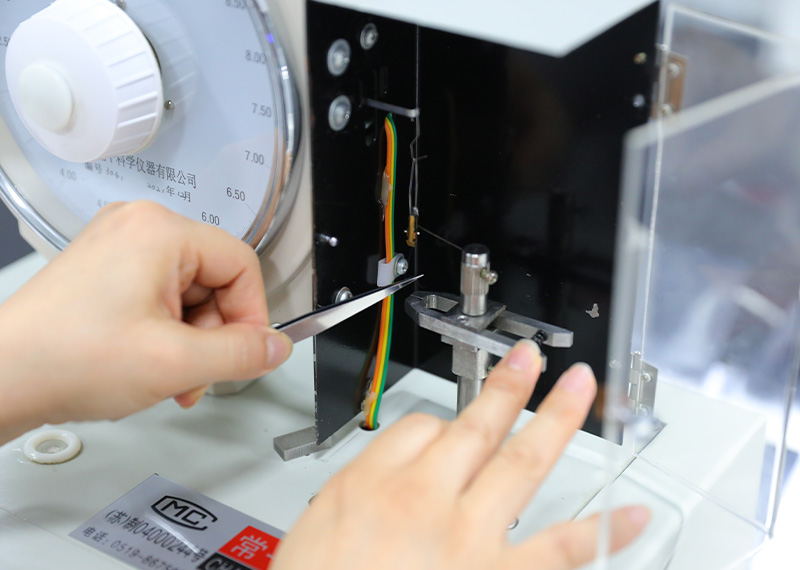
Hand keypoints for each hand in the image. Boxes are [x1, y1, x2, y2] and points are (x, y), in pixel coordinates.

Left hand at [0, 201, 291, 443]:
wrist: (1, 378)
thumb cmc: (64, 358)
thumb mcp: (175, 363)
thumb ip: (240, 355)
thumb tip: (276, 348)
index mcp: (160, 232)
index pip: (242, 264)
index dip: (252, 315)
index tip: (247, 353)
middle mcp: (140, 228)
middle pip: (216, 281)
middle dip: (214, 336)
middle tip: (198, 373)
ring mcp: (120, 248)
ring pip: (190, 294)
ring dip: (191, 341)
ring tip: (168, 376)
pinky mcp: (107, 271)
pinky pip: (162, 298)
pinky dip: (166, 334)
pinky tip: (150, 364)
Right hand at [273, 340, 648, 568]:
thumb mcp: (310, 529)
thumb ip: (353, 493)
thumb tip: (385, 478)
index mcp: (373, 483)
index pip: (418, 426)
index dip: (439, 423)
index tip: (449, 428)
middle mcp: (425, 499)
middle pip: (475, 426)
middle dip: (509, 387)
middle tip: (532, 359)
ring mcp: (469, 537)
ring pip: (521, 461)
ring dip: (556, 419)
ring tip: (580, 388)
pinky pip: (560, 549)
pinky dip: (601, 529)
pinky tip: (632, 513)